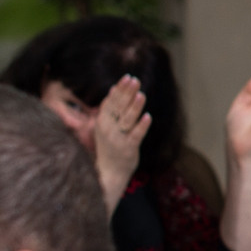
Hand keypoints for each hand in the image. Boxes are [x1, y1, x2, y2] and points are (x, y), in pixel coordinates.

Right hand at [93, 76, 150, 209]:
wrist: (108, 173)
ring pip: (127, 120)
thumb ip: (110, 110)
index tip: (127, 77)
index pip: (110, 102)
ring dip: (134, 107)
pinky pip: (136, 136)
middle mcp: (108, 129)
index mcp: (102, 122)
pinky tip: (148, 117)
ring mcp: (118, 139)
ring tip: (141, 95)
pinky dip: (142, 126)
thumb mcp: (105, 127)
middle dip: (127, 93)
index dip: (119, 90)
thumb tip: (114, 89)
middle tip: (135, 80)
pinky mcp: (129, 149)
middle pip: (119, 108)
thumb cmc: (108, 147)